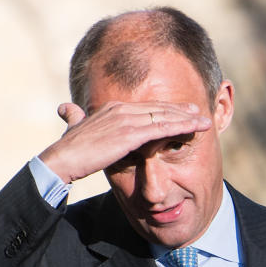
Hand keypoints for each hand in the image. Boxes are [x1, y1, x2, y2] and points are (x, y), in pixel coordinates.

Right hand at [37, 101, 212, 183]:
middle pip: (158, 108)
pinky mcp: (130, 134)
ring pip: (164, 117)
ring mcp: (126, 120)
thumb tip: (68, 109)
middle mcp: (120, 110)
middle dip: (180, 110)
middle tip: (198, 111)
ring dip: (186, 119)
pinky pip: (161, 129)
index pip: (145, 107)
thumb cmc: (67, 149)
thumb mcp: (74, 129)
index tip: (181, 110)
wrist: (61, 159)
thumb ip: (76, 118)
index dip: (165, 108)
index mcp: (111, 109)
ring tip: (204, 121)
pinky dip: (180, 127)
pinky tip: (194, 129)